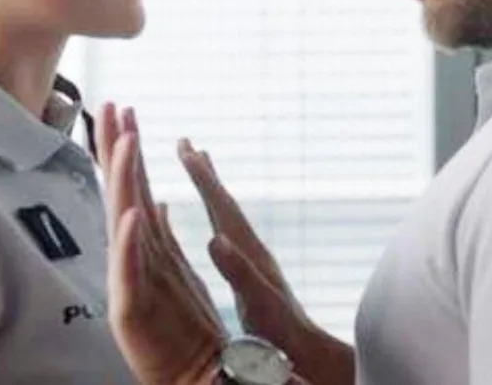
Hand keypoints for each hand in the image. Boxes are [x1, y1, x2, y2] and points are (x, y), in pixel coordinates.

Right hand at [97, 103, 224, 384]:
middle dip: (118, 147)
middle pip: (123, 192)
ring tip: (127, 142)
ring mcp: (132, 280)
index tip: (124, 108)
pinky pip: (134, 268)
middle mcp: (135, 256)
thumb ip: (158, 234)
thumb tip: (151, 200)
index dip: (128, 147)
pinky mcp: (133, 309)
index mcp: (146, 244)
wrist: (188, 372)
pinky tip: (133, 213)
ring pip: (125, 220)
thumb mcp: (171, 270)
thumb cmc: (178, 328)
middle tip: (113, 104)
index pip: (134, 185)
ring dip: (125, 180)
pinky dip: (132, 241)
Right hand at [179, 141, 355, 384]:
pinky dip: (215, 215)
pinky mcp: (250, 267)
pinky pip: (227, 230)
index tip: (185, 150)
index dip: (202, 179)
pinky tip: (211, 220)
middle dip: (204, 172)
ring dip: (210, 187)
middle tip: (186, 142)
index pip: (222, 207)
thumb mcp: (258, 301)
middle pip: (223, 201)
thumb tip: (216, 237)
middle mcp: (250, 247)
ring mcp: (251, 256)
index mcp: (248, 252)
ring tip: (198, 165)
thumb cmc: (281, 331)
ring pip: (226, 212)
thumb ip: (238, 271)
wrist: (306, 348)